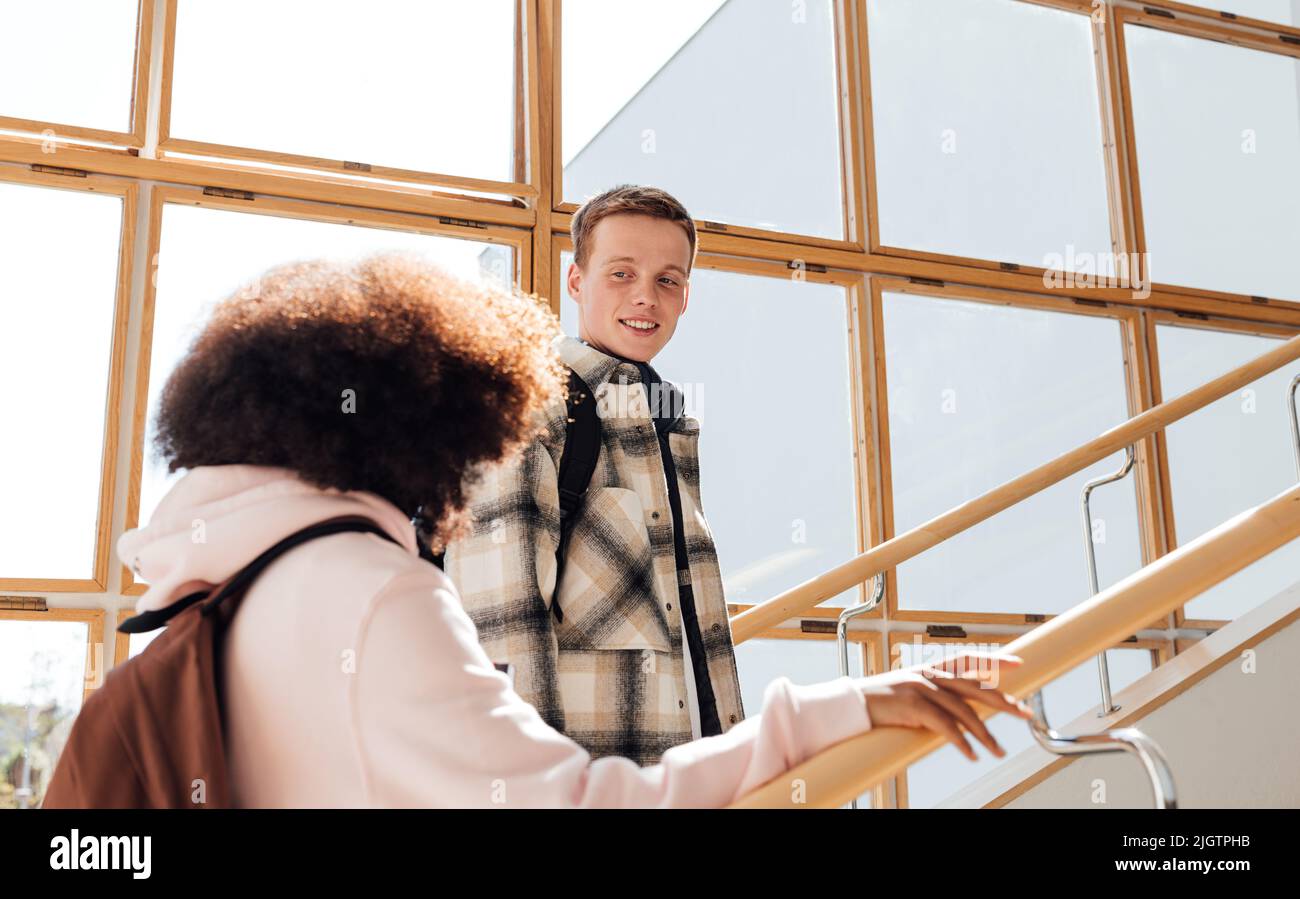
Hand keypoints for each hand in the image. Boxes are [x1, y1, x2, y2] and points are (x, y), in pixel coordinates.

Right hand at [854, 651, 1033, 760]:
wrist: (852, 705)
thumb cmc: (880, 703)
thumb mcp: (909, 692)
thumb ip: (934, 697)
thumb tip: (961, 713)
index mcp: (929, 669)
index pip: (968, 660)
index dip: (994, 661)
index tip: (1019, 663)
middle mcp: (929, 674)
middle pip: (976, 686)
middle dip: (1004, 701)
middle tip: (1026, 713)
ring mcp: (921, 688)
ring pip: (964, 711)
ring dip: (985, 735)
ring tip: (999, 751)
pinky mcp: (914, 706)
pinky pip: (946, 726)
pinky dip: (961, 742)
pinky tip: (971, 754)